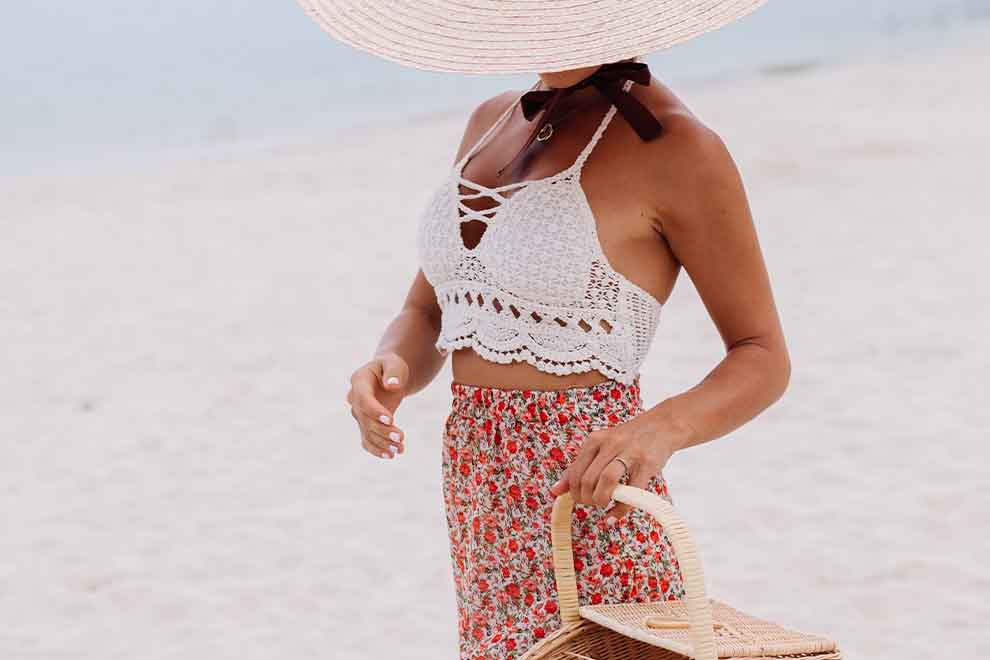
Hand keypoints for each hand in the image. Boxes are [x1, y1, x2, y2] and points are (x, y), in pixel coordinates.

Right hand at [346, 351, 409, 459]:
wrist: (389, 376)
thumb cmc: (392, 368)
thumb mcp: (395, 364)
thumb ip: (394, 372)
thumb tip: (393, 386)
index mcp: (359, 381)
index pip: (363, 399)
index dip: (374, 411)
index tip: (390, 419)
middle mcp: (354, 399)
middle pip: (365, 419)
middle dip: (382, 430)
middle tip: (401, 437)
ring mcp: (358, 414)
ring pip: (366, 432)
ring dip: (382, 443)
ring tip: (399, 449)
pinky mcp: (365, 425)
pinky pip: (367, 440)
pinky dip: (377, 449)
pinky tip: (391, 455)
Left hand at [549, 412, 676, 519]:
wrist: (662, 425)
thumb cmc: (629, 440)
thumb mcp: (601, 446)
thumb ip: (580, 466)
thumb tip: (555, 491)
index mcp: (595, 440)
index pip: (574, 472)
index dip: (573, 492)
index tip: (580, 499)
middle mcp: (610, 444)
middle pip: (587, 479)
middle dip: (586, 498)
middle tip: (593, 503)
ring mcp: (629, 453)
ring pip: (605, 481)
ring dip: (600, 500)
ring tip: (603, 505)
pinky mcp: (647, 464)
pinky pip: (631, 491)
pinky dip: (620, 508)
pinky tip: (615, 514)